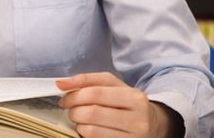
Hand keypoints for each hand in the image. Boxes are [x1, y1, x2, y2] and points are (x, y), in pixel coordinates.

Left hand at [56, 72, 183, 137]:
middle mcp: (137, 119)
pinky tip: (87, 128)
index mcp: (134, 98)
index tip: (64, 97)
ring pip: (91, 131)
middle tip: (70, 109)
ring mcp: (132, 137)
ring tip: (80, 119)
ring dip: (78, 124)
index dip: (74, 95)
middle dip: (74, 110)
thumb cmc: (127, 103)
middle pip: (92, 113)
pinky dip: (85, 134)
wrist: (152, 125)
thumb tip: (61, 83)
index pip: (96, 93)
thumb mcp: (114, 86)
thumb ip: (88, 81)